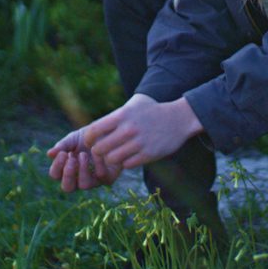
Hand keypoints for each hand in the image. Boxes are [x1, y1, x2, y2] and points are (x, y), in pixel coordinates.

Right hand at [46, 128, 121, 191]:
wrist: (110, 131)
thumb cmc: (89, 137)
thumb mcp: (74, 139)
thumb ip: (62, 146)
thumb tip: (49, 154)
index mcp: (67, 168)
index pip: (55, 175)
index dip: (57, 166)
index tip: (63, 153)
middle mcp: (78, 178)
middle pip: (67, 188)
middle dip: (67, 174)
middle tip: (71, 159)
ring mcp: (94, 180)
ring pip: (84, 185)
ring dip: (82, 170)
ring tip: (83, 155)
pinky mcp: (108, 178)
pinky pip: (101, 176)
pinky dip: (98, 163)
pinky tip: (98, 152)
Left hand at [84, 94, 202, 169]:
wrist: (179, 119)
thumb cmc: (152, 110)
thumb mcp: (133, 103)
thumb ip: (114, 114)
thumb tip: (95, 127)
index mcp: (122, 115)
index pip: (93, 130)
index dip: (89, 139)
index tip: (91, 141)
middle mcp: (128, 129)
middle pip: (99, 148)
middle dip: (98, 152)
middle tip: (103, 151)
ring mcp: (139, 143)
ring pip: (112, 159)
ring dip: (112, 159)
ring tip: (117, 154)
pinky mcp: (148, 154)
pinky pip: (127, 165)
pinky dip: (126, 162)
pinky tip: (131, 156)